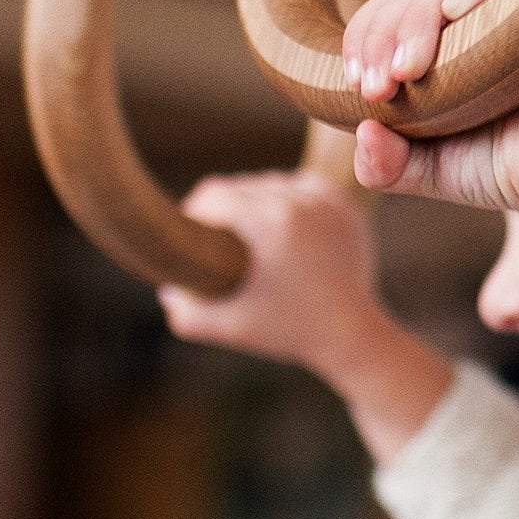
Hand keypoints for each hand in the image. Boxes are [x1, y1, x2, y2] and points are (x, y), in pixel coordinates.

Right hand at [159, 171, 381, 376]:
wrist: (352, 335)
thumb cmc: (288, 333)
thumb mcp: (230, 328)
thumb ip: (187, 313)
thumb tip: (166, 289)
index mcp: (270, 222)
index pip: (213, 194)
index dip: (193, 212)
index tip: (190, 235)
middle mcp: (299, 201)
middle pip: (240, 186)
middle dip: (223, 210)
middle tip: (216, 241)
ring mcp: (325, 201)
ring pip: (270, 183)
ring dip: (254, 202)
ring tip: (245, 234)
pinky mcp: (343, 205)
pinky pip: (300, 186)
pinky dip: (286, 200)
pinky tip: (278, 224)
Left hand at [340, 0, 518, 222]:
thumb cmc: (498, 171)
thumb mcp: (425, 169)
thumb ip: (383, 163)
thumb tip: (363, 131)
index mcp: (440, 37)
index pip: (390, 10)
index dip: (364, 39)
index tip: (359, 86)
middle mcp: (474, 13)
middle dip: (383, 35)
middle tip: (380, 88)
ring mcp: (513, 2)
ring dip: (417, 19)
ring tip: (408, 70)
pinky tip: (456, 11)